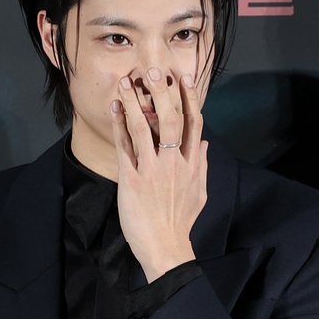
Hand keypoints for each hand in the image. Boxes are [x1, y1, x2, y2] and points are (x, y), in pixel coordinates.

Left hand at [110, 67, 207, 281]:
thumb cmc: (180, 223)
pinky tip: (115, 108)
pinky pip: (125, 146)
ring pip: (145, 127)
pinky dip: (120, 125)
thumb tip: (203, 144)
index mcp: (192, 164)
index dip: (189, 99)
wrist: (165, 247)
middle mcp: (174, 163)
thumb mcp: (199, 194)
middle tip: (154, 71)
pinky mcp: (132, 179)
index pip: (193, 124)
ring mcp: (152, 169)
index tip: (183, 80)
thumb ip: (201, 166)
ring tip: (127, 82)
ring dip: (135, 102)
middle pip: (171, 119)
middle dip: (163, 93)